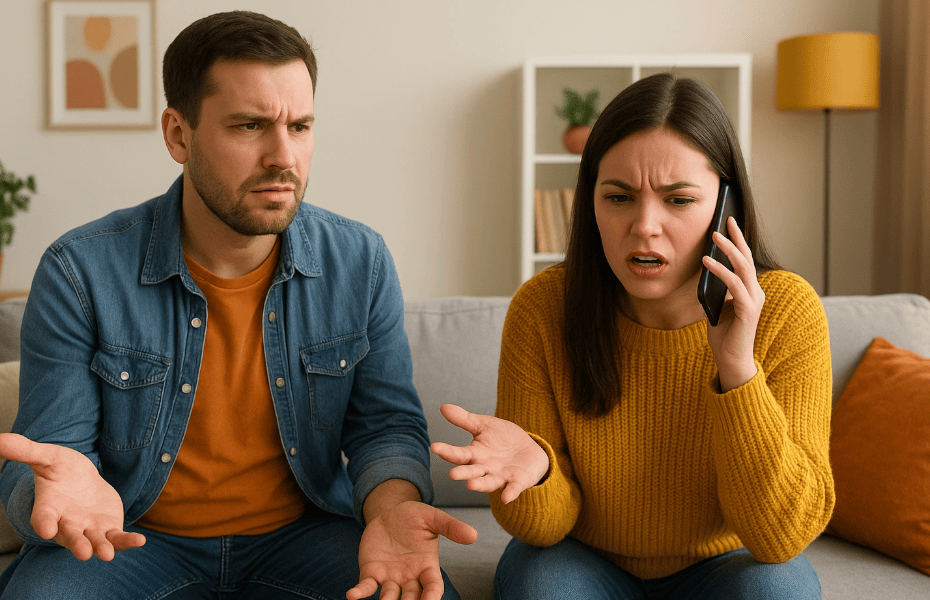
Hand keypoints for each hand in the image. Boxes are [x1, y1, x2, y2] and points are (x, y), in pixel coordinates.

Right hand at [0, 433, 145, 560]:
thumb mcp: (47, 456)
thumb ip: (26, 451)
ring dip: (101, 548)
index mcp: (49, 508)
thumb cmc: (61, 470)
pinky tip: (140, 540)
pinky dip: (127, 541)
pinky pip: (117, 538)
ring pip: (94, 541)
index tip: (45, 529)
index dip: (44, 523)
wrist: (83, 480)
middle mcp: (67, 523)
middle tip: (83, 553)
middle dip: (76, 544)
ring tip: (106, 555)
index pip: (43, 518)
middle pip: (70, 536)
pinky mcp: (108, 528)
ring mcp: (88, 528)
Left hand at [346, 501, 476, 599]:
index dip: (432, 596)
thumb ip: (450, 527)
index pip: (432, 586)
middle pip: (412, 598)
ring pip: (390, 597)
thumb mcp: (432, 517)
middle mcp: (409, 577)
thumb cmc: (413, 517)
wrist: (389, 513)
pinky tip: (352, 595)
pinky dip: (360, 593)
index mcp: (427, 566)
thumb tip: (473, 535)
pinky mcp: (371, 573)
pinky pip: (366, 587)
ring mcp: (390, 577)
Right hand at [430, 404, 548, 503]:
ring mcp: (501, 476)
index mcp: (475, 455)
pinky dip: (509, 493)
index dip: (447, 451)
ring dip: (480, 485)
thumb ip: (464, 419)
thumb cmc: (503, 439)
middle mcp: (485, 468)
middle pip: (472, 471)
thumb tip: (443, 407)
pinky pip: (513, 488)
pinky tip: (506, 498)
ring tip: (470, 485)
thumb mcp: (484, 425)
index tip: (434, 447)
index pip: (459, 454)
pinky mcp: (517, 481)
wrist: (529, 449)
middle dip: (463, 473)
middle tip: (452, 475)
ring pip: (488, 482)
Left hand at [702, 217, 764, 390]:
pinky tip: (707, 262)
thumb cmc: (724, 335)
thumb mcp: (718, 306)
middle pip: (747, 259)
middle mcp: (756, 292)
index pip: (745, 260)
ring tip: (713, 237)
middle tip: (724, 222)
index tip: (728, 222)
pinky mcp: (748, 310)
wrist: (730, 360)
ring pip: (743, 268)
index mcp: (750, 291)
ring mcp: (754, 300)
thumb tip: (707, 269)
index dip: (738, 241)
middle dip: (736, 238)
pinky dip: (720, 271)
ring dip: (727, 250)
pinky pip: (734, 284)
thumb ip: (718, 289)